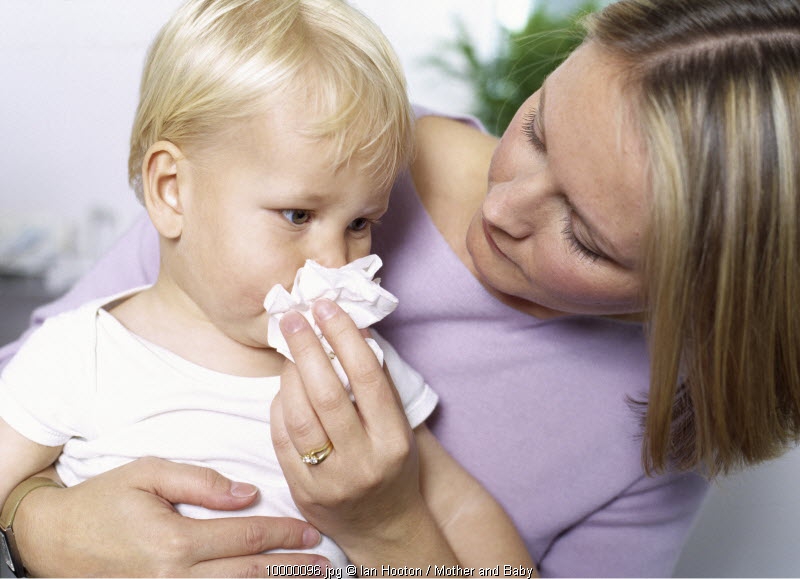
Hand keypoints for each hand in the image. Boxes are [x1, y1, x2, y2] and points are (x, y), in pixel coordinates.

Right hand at [14, 458, 327, 576]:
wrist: (53, 540)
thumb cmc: (102, 500)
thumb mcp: (147, 473)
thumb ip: (200, 480)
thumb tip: (248, 492)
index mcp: (176, 540)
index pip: (246, 537)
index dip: (284, 534)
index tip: (312, 531)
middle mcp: (175, 576)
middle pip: (249, 574)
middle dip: (291, 569)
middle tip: (326, 565)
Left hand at [271, 299, 430, 561]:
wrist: (385, 526)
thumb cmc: (394, 466)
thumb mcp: (400, 428)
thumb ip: (378, 386)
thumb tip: (351, 331)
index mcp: (393, 441)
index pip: (367, 378)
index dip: (344, 336)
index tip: (328, 307)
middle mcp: (363, 462)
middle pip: (327, 394)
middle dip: (307, 348)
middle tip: (294, 317)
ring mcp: (330, 481)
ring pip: (299, 417)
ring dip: (289, 375)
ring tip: (289, 350)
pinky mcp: (303, 491)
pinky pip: (282, 439)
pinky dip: (279, 407)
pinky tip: (284, 387)